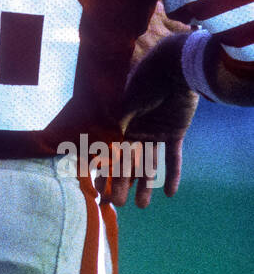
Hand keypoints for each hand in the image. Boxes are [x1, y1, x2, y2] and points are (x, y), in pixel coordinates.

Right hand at [115, 28, 198, 208]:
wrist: (175, 68)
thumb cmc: (147, 81)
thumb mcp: (127, 104)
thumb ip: (118, 125)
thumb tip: (105, 148)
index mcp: (119, 123)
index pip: (109, 152)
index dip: (104, 172)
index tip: (99, 190)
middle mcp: (135, 130)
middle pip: (127, 163)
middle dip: (122, 184)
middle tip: (118, 204)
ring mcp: (155, 132)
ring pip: (149, 164)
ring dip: (146, 185)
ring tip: (143, 206)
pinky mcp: (174, 133)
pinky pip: (172, 157)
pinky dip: (173, 174)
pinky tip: (171, 193)